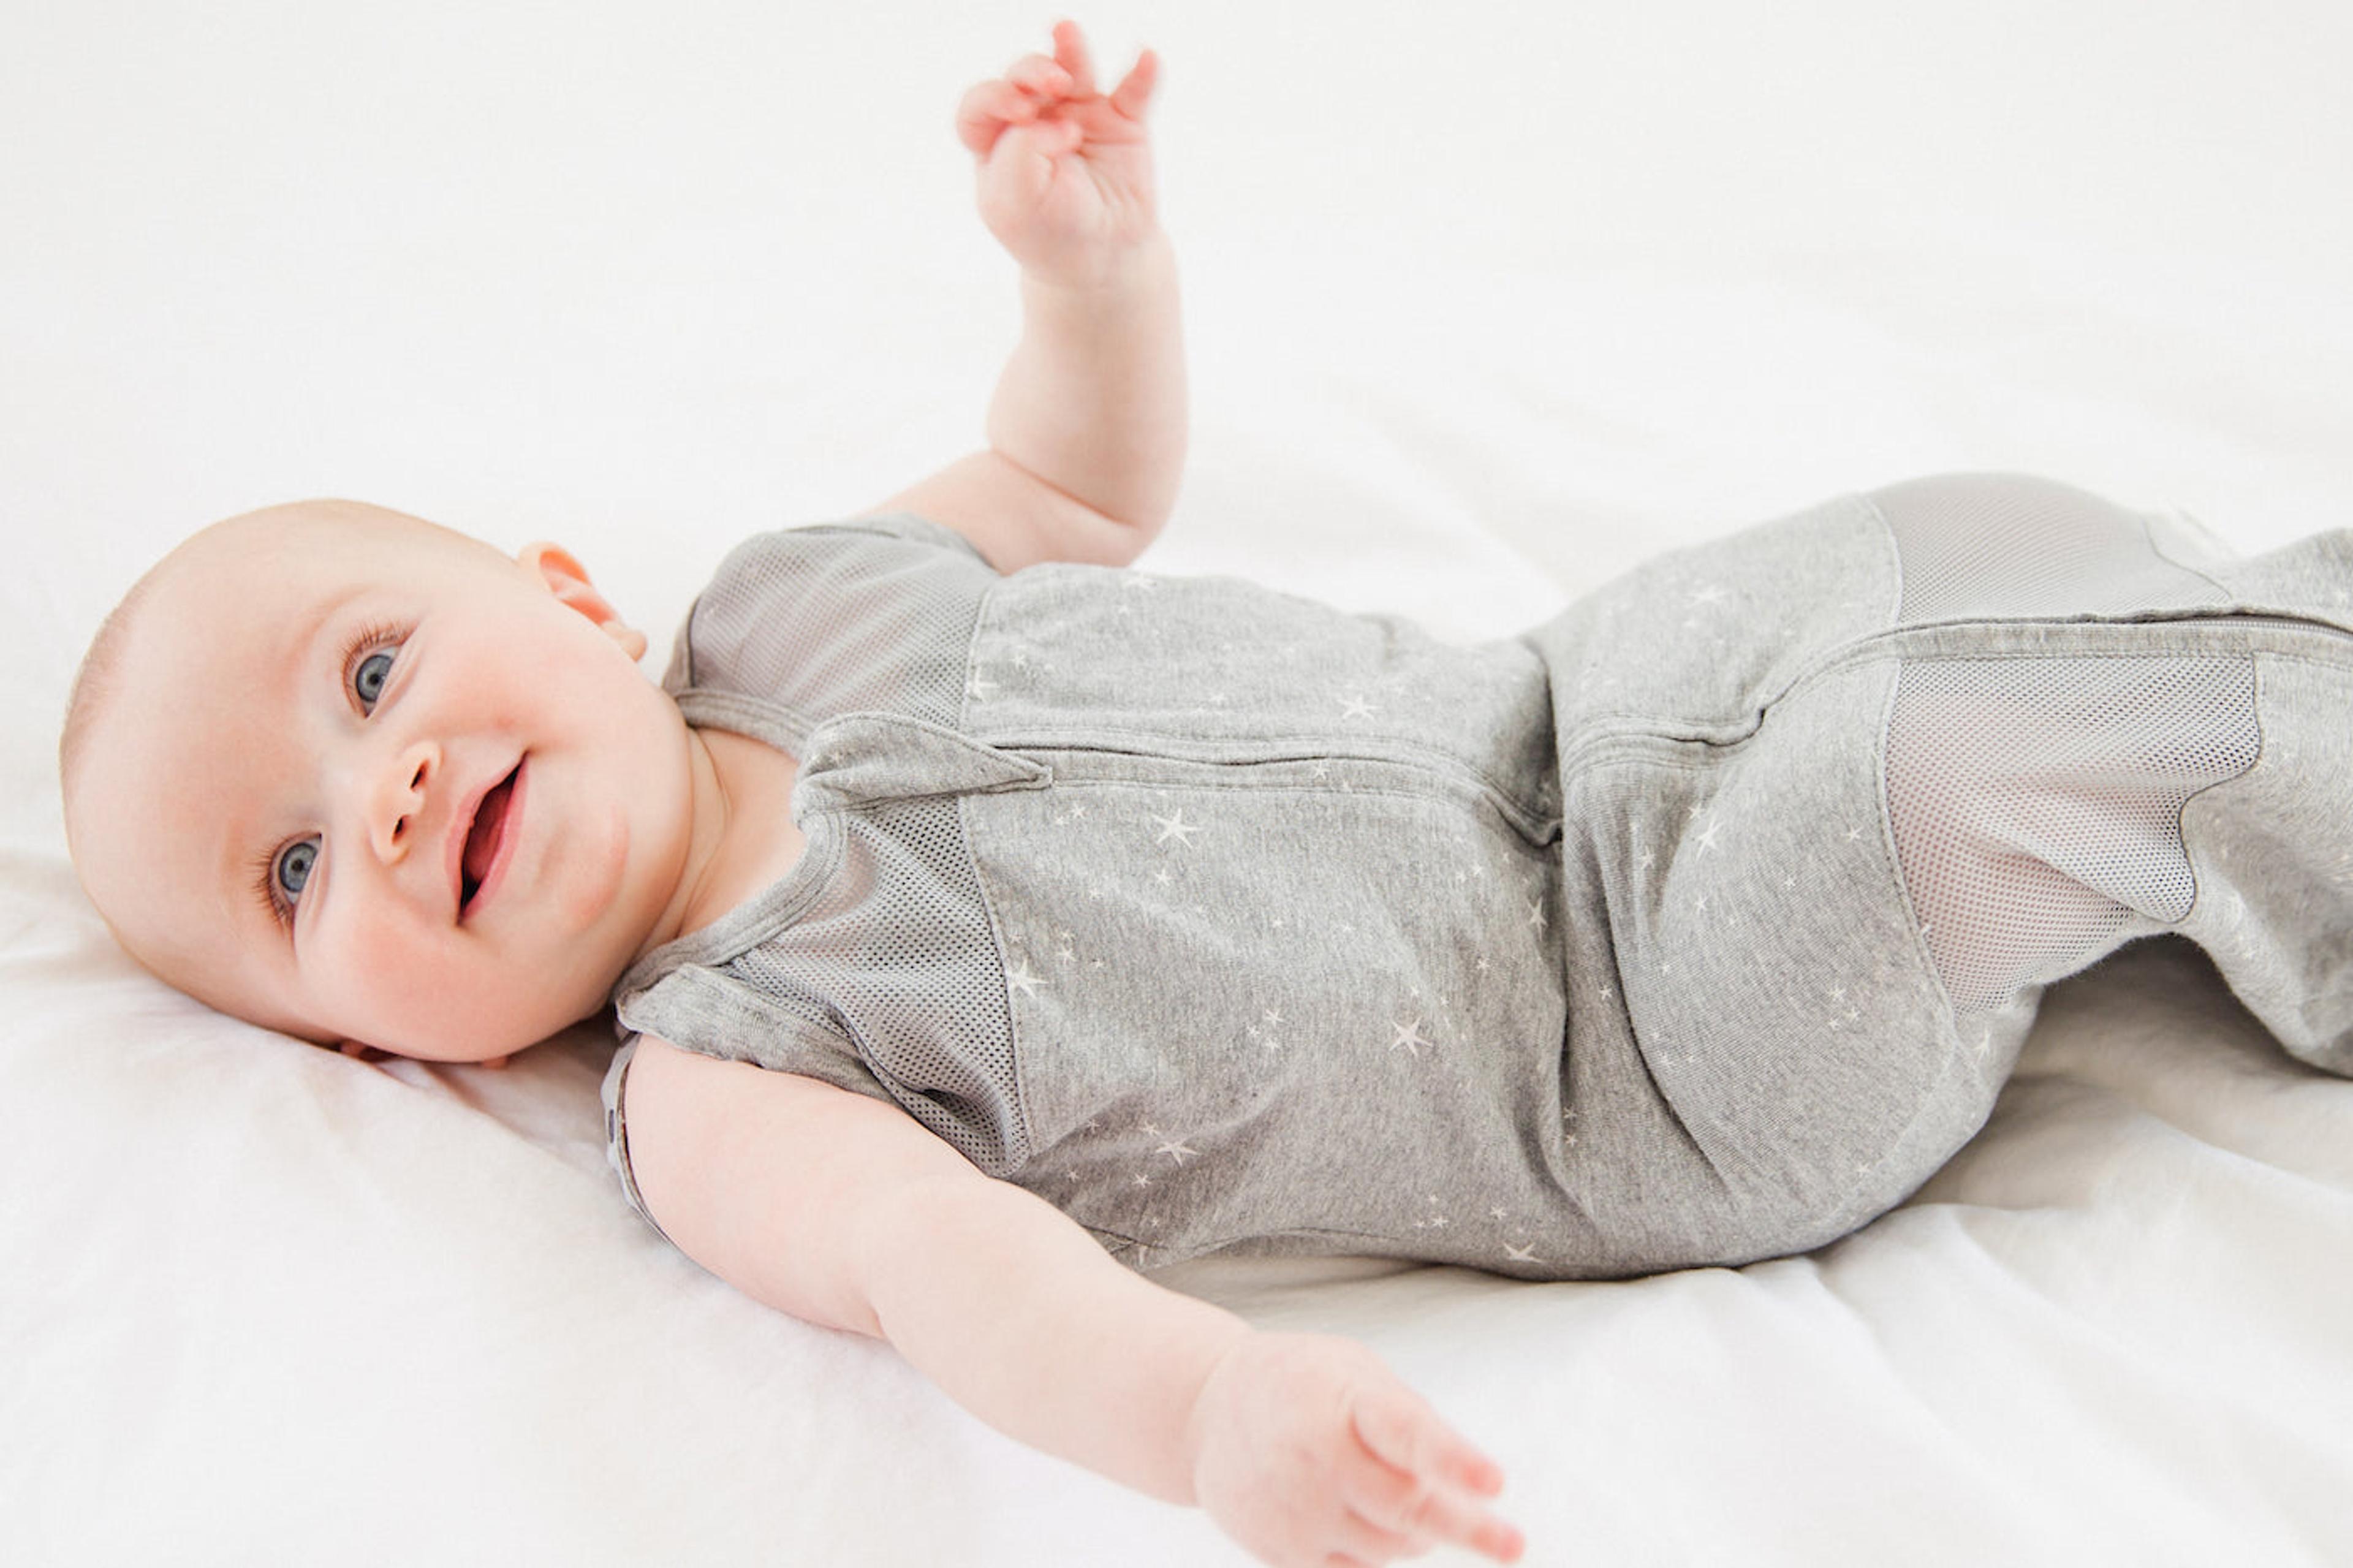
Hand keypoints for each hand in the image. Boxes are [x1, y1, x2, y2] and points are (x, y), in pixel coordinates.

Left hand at [955, 19, 1162, 288]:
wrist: (1103, 261)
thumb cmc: (1050, 232)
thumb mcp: (1016, 201)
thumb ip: (1020, 150)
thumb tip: (1062, 120)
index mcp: (997, 142)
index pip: (982, 106)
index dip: (994, 98)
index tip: (1020, 114)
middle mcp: (1035, 120)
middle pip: (1024, 77)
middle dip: (1032, 72)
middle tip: (1052, 85)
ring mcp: (1079, 115)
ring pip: (1073, 68)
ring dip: (1070, 49)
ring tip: (1067, 32)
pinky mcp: (1122, 122)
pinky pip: (1134, 91)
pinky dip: (1142, 73)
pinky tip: (1147, 58)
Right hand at [1185, 1330, 1525, 1566]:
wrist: (1207, 1413)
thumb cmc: (1299, 1383)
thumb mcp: (1353, 1371)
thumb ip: (1406, 1417)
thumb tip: (1466, 1478)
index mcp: (1340, 1401)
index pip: (1406, 1433)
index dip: (1453, 1460)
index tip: (1495, 1482)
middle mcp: (1317, 1460)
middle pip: (1408, 1507)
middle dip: (1468, 1527)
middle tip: (1513, 1543)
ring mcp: (1298, 1513)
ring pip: (1392, 1547)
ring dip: (1421, 1533)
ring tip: (1411, 1498)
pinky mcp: (1284, 1553)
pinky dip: (1381, 1552)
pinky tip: (1372, 1521)